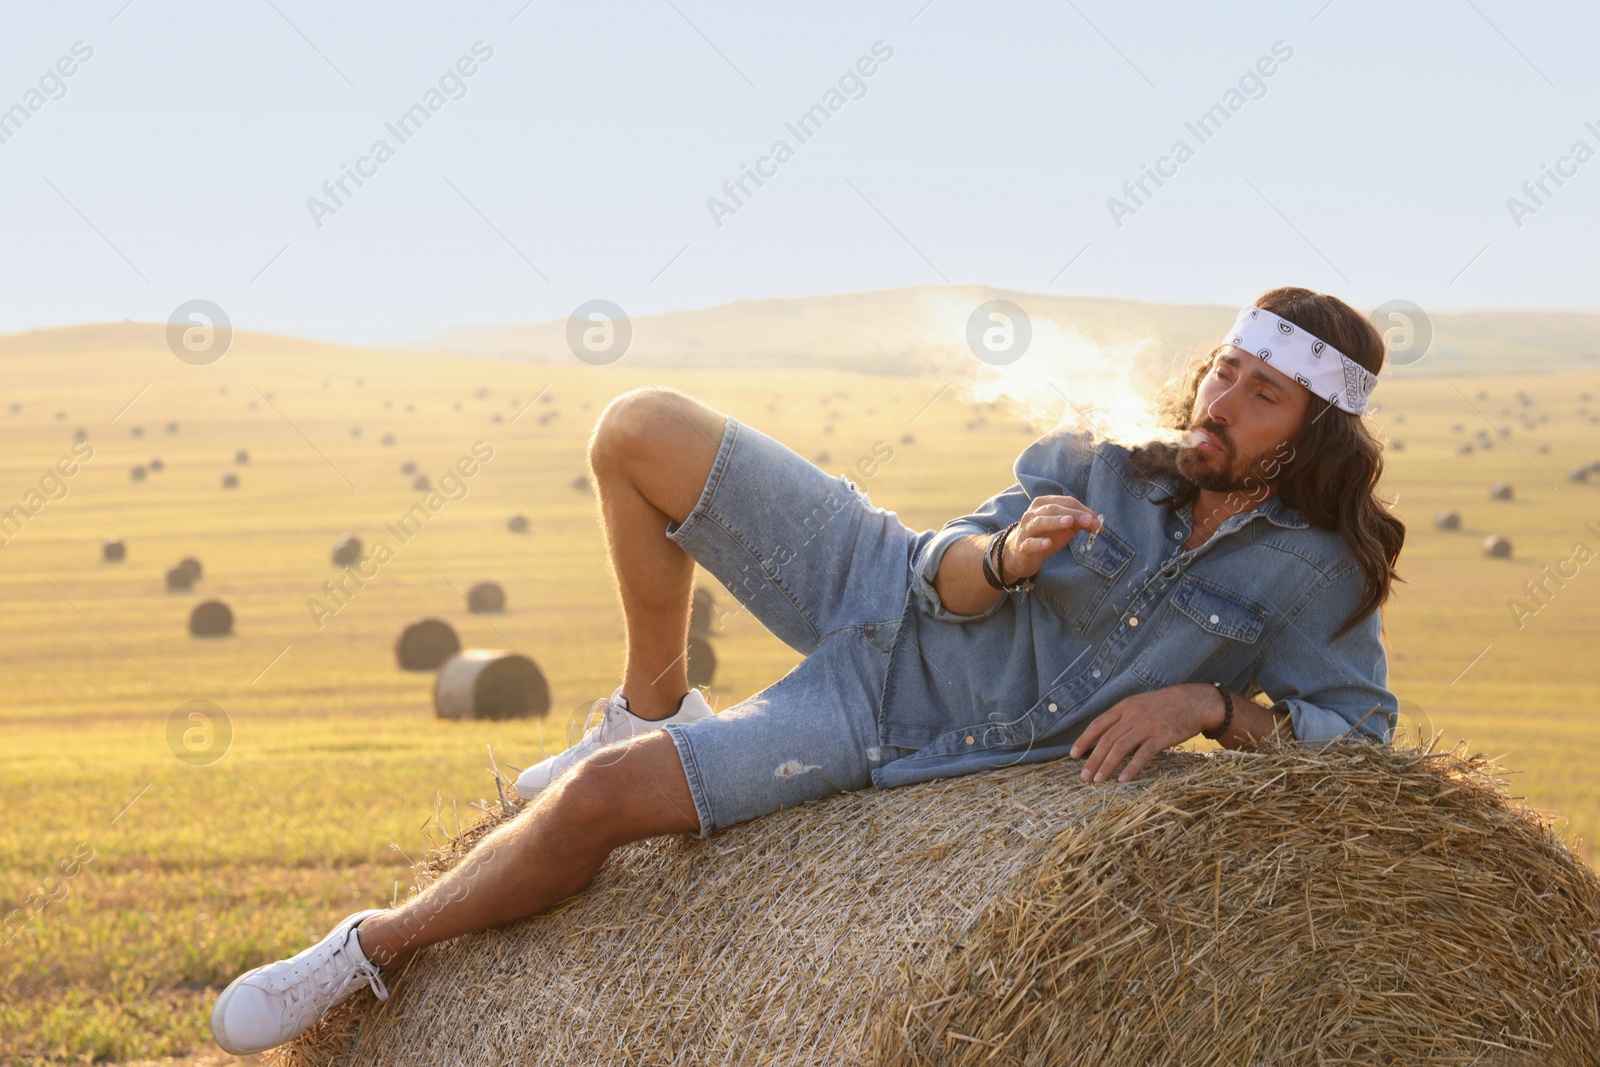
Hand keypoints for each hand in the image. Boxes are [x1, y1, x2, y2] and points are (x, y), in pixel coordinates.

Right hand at [1001, 495, 1102, 579]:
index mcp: (1043, 504)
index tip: (1097, 522)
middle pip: (1054, 509)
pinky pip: (1030, 543)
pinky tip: (1048, 543)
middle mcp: (1032, 514)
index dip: (1083, 510)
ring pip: (1039, 522)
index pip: (1066, 502)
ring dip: (1055, 521)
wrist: (1021, 554)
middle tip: (1090, 521)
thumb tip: (1097, 524)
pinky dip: (1039, 543)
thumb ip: (1078, 522)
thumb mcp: (1063, 528)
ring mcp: (1026, 529)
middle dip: (1074, 514)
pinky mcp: (1022, 546)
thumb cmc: (1045, 536)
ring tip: (1069, 522)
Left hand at [1069, 683, 1221, 783]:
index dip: (1084, 741)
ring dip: (1107, 766)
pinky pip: (1142, 754)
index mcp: (1124, 706)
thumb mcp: (1140, 704)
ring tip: (1098, 781)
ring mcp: (1147, 726)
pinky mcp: (1161, 737)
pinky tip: (1123, 779)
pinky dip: (1131, 768)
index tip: (1073, 755)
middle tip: (1084, 777)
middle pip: (1106, 740)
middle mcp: (1132, 715)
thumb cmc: (1166, 705)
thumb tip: (1106, 738)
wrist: (1194, 702)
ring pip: (1120, 748)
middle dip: (1092, 760)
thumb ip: (1124, 718)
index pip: (1098, 724)